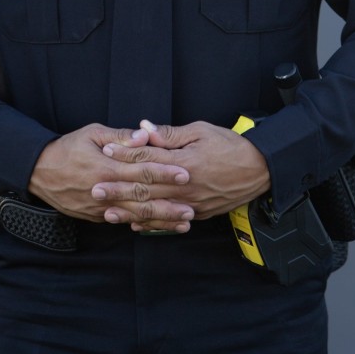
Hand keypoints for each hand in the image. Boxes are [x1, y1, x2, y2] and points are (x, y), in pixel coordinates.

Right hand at [28, 123, 193, 229]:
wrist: (39, 172)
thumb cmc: (68, 147)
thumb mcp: (92, 133)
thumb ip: (120, 137)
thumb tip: (145, 135)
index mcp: (106, 167)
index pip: (141, 170)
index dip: (165, 172)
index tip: (185, 174)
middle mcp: (105, 190)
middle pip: (142, 199)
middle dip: (168, 204)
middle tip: (192, 208)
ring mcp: (100, 208)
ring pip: (135, 216)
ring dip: (160, 220)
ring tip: (183, 223)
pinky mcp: (96, 217)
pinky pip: (123, 222)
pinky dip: (143, 225)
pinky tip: (160, 227)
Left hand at [98, 120, 270, 228]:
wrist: (260, 170)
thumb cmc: (230, 145)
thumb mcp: (201, 131)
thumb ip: (170, 134)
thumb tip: (144, 128)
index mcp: (185, 162)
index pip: (149, 156)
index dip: (126, 153)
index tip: (106, 150)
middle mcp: (186, 186)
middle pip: (146, 187)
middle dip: (119, 188)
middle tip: (94, 189)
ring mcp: (191, 203)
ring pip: (155, 209)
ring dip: (129, 211)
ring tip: (107, 212)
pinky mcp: (198, 214)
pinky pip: (170, 222)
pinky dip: (151, 224)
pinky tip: (134, 225)